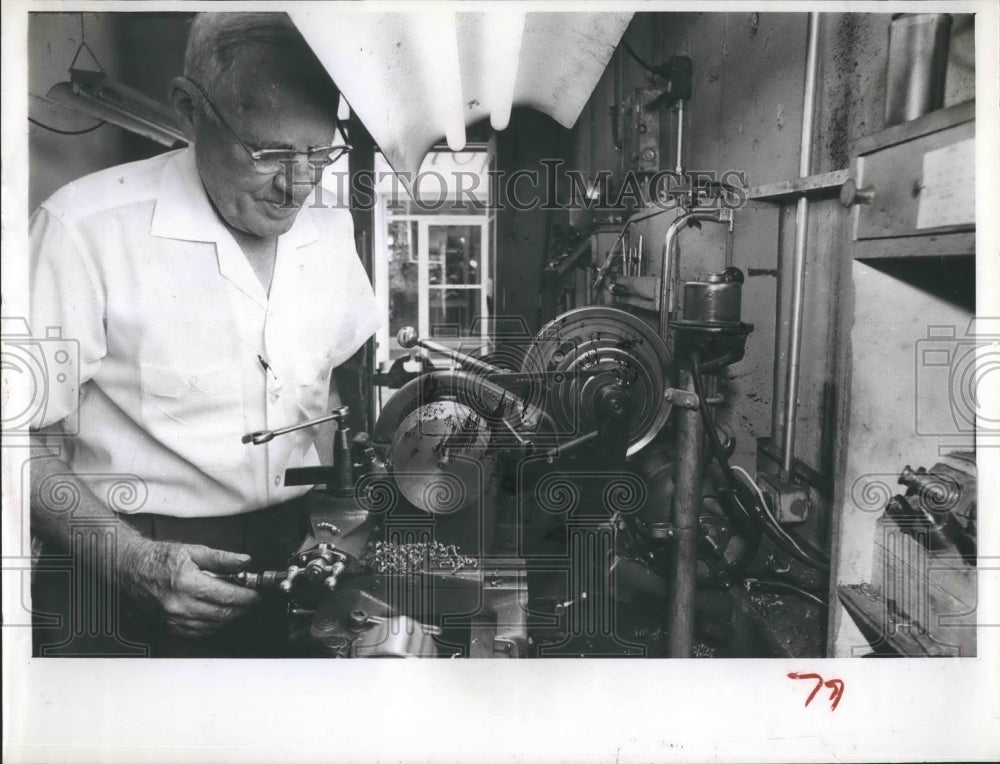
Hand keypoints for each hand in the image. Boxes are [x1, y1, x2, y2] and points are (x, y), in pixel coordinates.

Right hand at [119, 537, 260, 636]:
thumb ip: (222, 558)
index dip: (247, 597)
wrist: (132, 568)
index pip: (227, 595)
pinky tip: (220, 615)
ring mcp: (174, 619)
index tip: (257, 594)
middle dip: (243, 609)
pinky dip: (214, 625)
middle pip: (223, 613)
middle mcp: (180, 604)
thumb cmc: (161, 558)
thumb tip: (245, 562)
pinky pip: (199, 632)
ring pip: (213, 625)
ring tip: (240, 607)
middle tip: (253, 601)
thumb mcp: (193, 550)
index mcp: (188, 583)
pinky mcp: (170, 626)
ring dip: (230, 618)